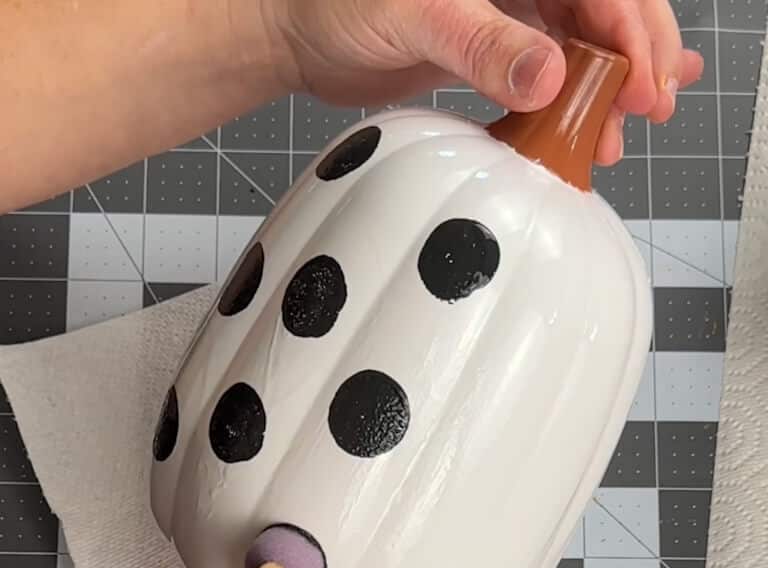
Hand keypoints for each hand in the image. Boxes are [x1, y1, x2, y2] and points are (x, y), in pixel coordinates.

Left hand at [254, 0, 702, 164]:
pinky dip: (574, 92)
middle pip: (602, 5)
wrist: (296, 32)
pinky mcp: (491, 42)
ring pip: (581, 39)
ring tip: (622, 133)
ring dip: (607, 85)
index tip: (643, 82)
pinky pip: (547, 64)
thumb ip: (482, 45)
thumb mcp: (415, 16)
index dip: (631, 28)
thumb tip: (549, 76)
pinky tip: (600, 113)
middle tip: (652, 108)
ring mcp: (508, 4)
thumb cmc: (337, 2)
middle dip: (634, 56)